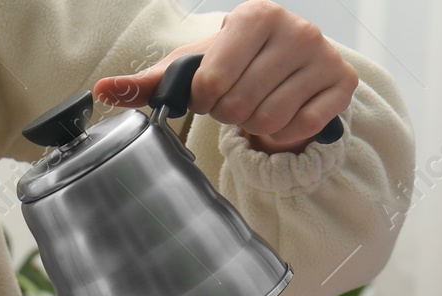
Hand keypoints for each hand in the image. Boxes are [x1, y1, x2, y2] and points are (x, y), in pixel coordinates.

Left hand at [93, 0, 358, 152]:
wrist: (282, 69)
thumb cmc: (229, 65)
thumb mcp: (187, 69)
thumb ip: (146, 83)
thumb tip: (99, 91)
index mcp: (255, 16)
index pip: (211, 81)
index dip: (203, 98)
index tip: (209, 89)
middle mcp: (296, 28)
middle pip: (239, 104)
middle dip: (228, 112)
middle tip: (234, 99)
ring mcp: (324, 55)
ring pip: (268, 119)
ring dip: (253, 123)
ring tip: (256, 102)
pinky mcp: (342, 84)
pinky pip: (298, 128)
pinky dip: (283, 132)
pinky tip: (282, 111)